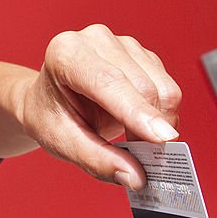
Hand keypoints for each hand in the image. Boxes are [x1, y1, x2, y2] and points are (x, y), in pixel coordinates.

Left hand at [19, 24, 181, 189]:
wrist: (48, 99)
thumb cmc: (50, 116)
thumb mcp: (62, 142)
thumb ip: (97, 160)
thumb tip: (136, 177)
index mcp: (66, 54)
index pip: (108, 82)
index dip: (137, 112)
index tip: (162, 139)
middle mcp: (96, 40)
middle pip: (142, 87)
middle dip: (150, 129)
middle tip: (144, 160)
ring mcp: (123, 44)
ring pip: (163, 88)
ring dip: (160, 123)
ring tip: (136, 141)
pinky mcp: (142, 55)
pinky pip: (167, 89)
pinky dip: (162, 115)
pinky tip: (141, 125)